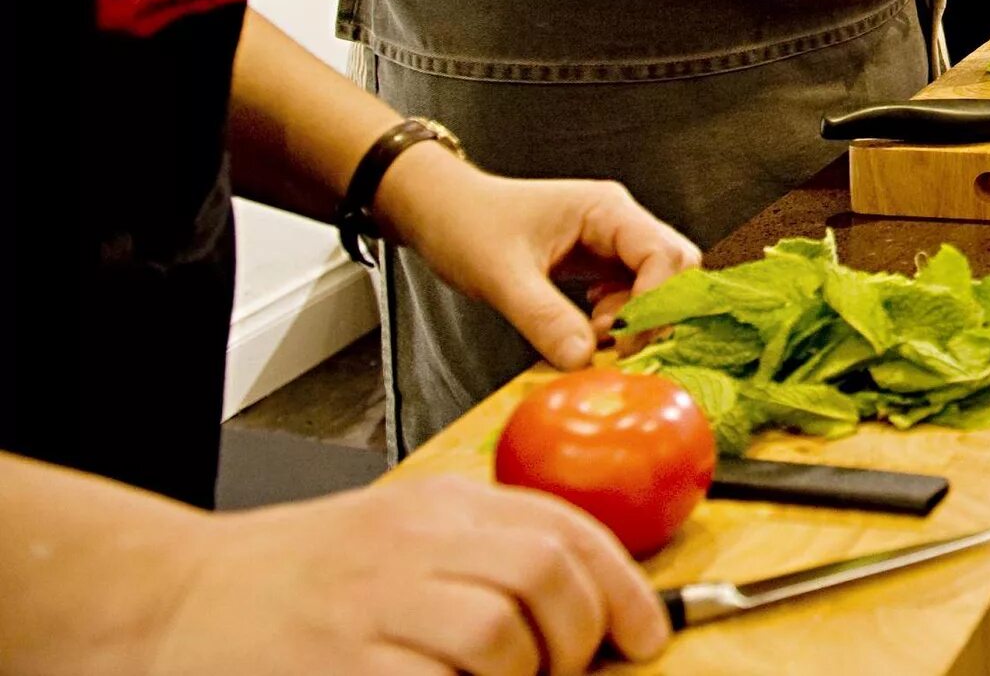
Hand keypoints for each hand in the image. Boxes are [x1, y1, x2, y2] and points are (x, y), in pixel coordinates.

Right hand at [148, 475, 670, 672]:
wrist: (167, 597)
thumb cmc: (287, 579)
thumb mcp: (395, 536)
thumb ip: (481, 554)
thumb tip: (583, 604)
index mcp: (435, 508)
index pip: (563, 528)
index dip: (622, 586)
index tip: (645, 634)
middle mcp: (409, 544)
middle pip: (543, 575)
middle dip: (578, 634)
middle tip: (569, 671)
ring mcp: (369, 604)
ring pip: (497, 635)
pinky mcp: (336, 663)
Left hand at [376, 148, 699, 368]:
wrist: (439, 209)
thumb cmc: (466, 225)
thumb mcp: (501, 276)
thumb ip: (544, 317)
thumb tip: (584, 360)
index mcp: (606, 210)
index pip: (664, 254)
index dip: (654, 302)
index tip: (618, 341)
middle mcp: (620, 221)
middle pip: (676, 266)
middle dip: (655, 311)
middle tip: (613, 343)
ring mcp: (612, 240)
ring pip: (659, 280)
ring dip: (639, 316)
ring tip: (593, 335)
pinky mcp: (600, 260)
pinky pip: (634, 289)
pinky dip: (622, 315)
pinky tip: (588, 326)